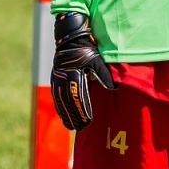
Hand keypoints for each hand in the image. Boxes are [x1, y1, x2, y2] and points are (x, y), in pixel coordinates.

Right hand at [51, 12, 114, 130]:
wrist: (70, 39)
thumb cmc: (86, 50)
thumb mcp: (96, 60)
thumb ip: (103, 75)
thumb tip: (114, 87)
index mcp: (74, 74)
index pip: (79, 97)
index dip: (83, 111)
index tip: (88, 121)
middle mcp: (63, 78)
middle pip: (68, 102)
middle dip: (74, 116)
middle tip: (80, 128)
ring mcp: (57, 79)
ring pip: (60, 101)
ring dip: (65, 115)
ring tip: (70, 126)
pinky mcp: (54, 79)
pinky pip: (56, 96)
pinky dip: (59, 107)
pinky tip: (63, 115)